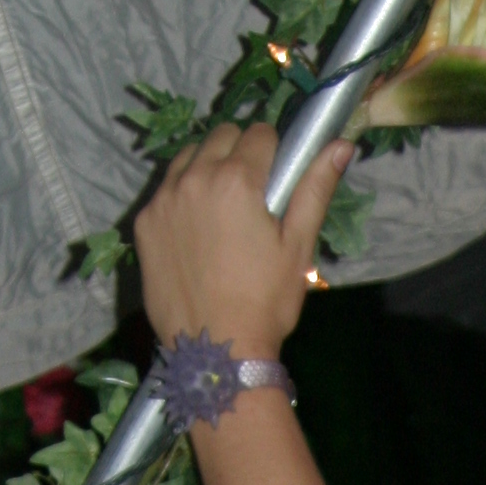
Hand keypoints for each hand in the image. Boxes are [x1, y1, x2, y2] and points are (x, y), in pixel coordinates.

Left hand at [134, 123, 351, 364]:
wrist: (215, 351)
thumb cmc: (266, 303)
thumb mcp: (297, 248)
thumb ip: (315, 190)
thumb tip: (341, 145)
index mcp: (238, 179)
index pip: (260, 133)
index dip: (275, 153)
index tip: (277, 181)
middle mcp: (196, 176)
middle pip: (222, 135)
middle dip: (240, 152)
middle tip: (251, 195)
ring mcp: (164, 198)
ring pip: (189, 155)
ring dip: (208, 167)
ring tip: (221, 209)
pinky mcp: (144, 221)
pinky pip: (167, 188)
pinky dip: (183, 195)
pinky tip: (197, 231)